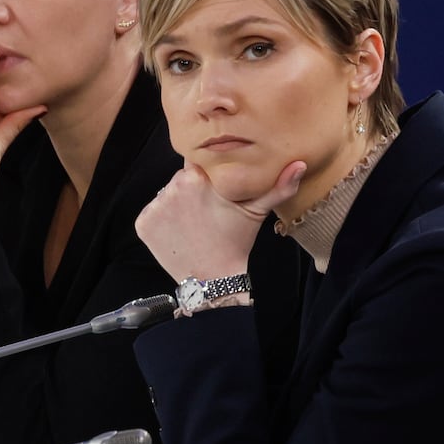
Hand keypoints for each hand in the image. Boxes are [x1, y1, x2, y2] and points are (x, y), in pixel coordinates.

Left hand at [135, 159, 305, 280]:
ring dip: (175, 205)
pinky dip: (161, 222)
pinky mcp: (144, 224)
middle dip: (191, 191)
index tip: (213, 189)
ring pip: (166, 196)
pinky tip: (178, 233)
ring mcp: (155, 207)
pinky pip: (151, 215)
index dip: (206, 175)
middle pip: (180, 179)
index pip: (198, 164)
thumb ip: (278, 186)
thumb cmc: (235, 241)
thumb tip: (300, 165)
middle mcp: (172, 188)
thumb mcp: (257, 210)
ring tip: (193, 224)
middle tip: (206, 212)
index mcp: (196, 177)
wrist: (213, 279)